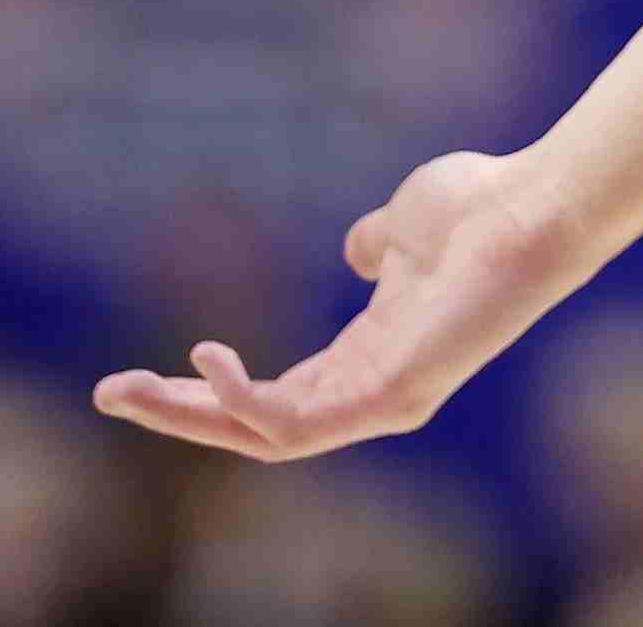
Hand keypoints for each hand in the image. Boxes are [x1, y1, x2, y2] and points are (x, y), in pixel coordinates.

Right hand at [95, 147, 597, 459]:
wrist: (535, 204)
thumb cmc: (483, 206)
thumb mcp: (403, 224)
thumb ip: (375, 245)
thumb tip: (361, 249)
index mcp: (371, 356)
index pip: (276, 397)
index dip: (210, 391)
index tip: (151, 368)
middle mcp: (374, 389)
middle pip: (256, 427)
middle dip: (178, 417)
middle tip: (107, 395)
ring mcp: (384, 400)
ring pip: (263, 437)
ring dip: (188, 418)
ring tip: (126, 389)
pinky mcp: (392, 397)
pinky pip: (295, 424)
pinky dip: (242, 400)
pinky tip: (207, 359)